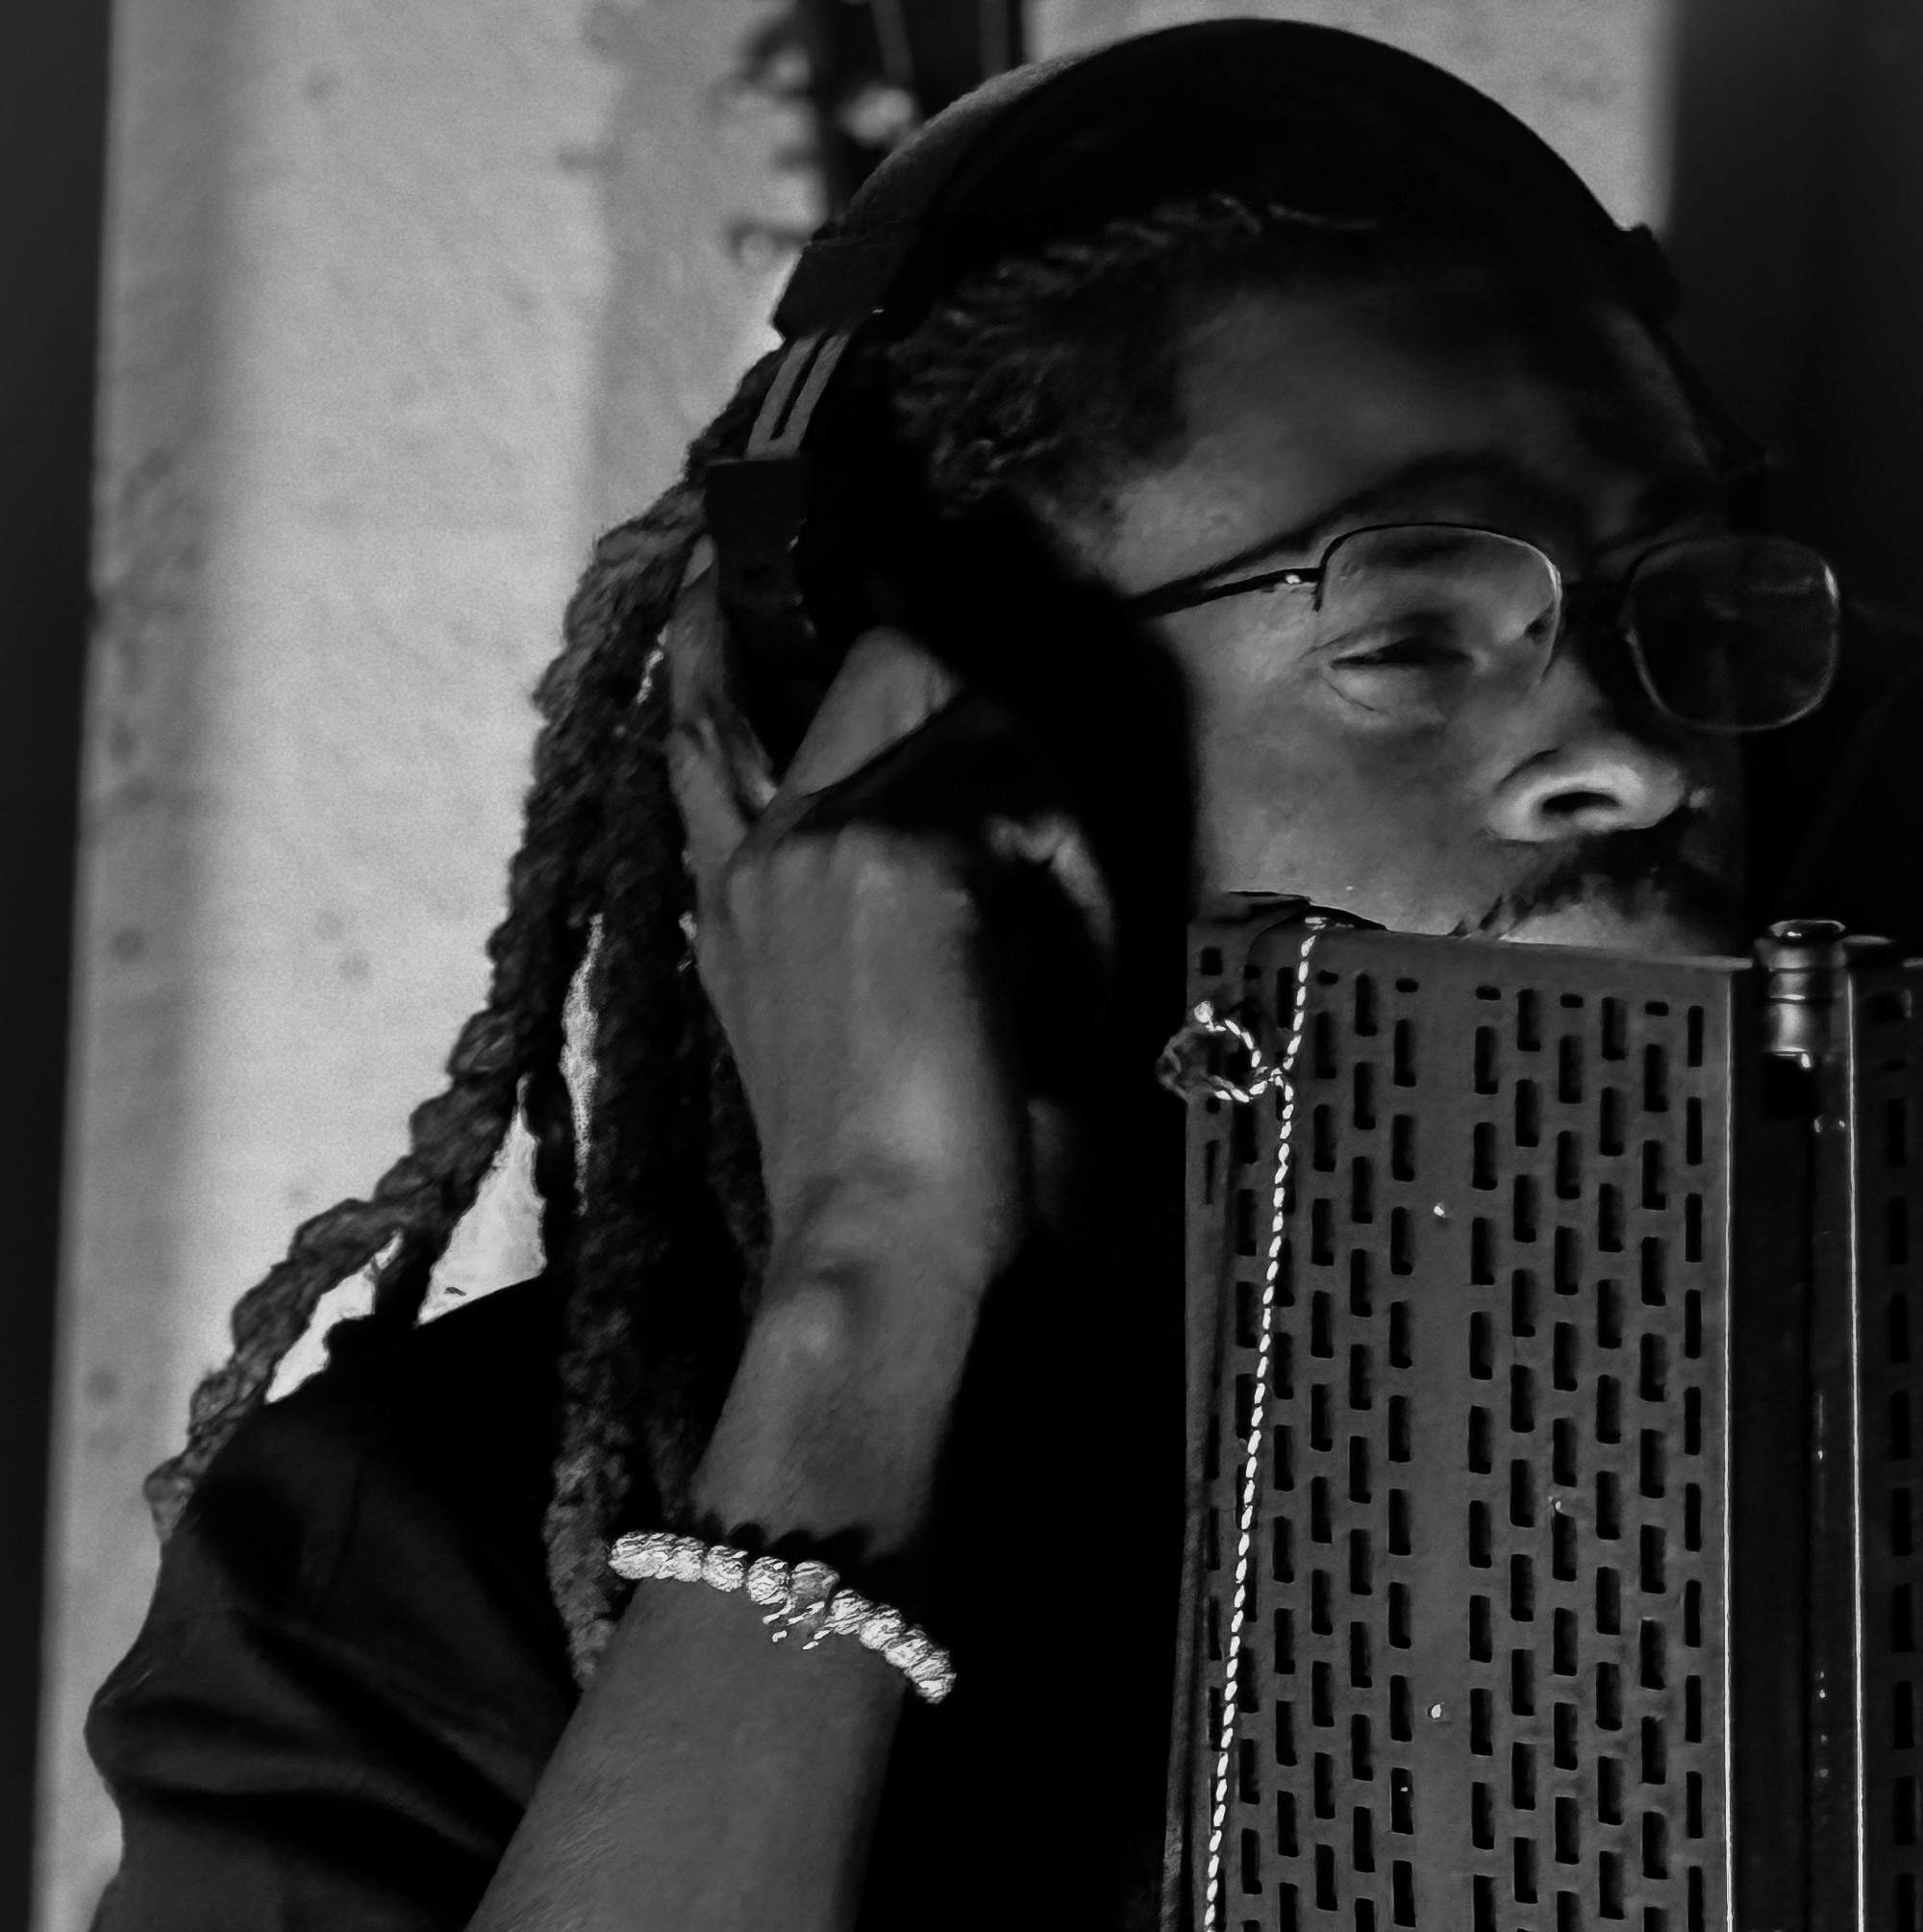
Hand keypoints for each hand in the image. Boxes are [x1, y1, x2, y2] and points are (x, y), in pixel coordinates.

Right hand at [665, 548, 1110, 1304]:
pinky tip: (1062, 985)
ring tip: (1054, 960)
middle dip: (995, 716)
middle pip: (892, 660)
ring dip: (1054, 823)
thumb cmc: (887, 1182)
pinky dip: (1081, 891)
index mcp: (732, 901)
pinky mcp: (900, 854)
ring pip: (985, 717)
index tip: (712, 558)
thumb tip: (962, 825)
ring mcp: (822, 837)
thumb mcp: (848, 1027)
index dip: (717, 634)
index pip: (707, 724)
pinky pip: (1038, 803)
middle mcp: (762, 850)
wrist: (881, 1248)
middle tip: (1049, 836)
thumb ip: (851, 913)